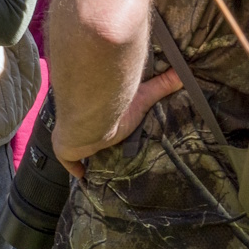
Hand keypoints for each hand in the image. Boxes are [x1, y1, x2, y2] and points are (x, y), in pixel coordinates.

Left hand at [53, 68, 182, 174]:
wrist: (90, 111)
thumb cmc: (115, 103)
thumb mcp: (143, 97)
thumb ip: (161, 85)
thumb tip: (183, 73)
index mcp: (99, 111)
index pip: (100, 118)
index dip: (105, 126)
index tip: (112, 132)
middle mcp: (83, 122)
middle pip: (88, 134)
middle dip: (96, 141)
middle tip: (111, 155)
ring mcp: (72, 136)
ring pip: (78, 147)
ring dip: (87, 154)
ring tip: (101, 167)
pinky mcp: (65, 149)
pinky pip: (68, 162)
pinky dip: (74, 168)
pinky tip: (82, 175)